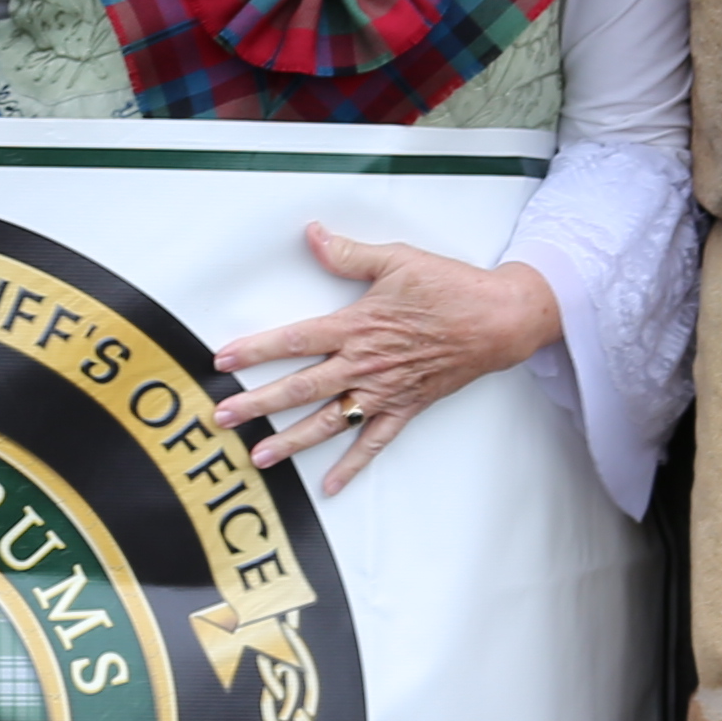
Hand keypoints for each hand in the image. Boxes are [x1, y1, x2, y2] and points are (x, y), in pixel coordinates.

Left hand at [211, 220, 563, 496]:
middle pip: (300, 388)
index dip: (255, 349)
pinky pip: (374, 443)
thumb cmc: (450, 288)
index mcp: (356, 326)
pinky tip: (331, 486)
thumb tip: (313, 234)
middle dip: (257, 404)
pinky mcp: (406, 408)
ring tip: (259, 457)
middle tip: (223, 418)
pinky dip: (352, 466)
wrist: (499, 320)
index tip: (222, 360)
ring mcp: (384, 392)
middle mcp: (364, 364)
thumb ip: (349, 254)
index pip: (294, 340)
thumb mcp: (398, 260)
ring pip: (328, 422)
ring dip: (291, 442)